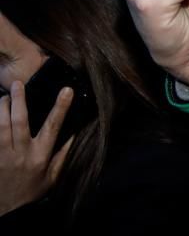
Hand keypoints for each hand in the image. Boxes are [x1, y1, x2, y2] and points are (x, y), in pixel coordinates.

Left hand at [0, 82, 73, 215]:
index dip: (61, 107)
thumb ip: (63, 154)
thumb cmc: (31, 192)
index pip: (53, 127)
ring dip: (1, 107)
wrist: (6, 211)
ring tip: (4, 96)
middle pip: (19, 121)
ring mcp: (2, 155)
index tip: (67, 89)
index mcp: (40, 156)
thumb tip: (75, 131)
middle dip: (19, 100)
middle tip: (18, 83)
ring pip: (0, 125)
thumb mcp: (53, 177)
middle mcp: (21, 153)